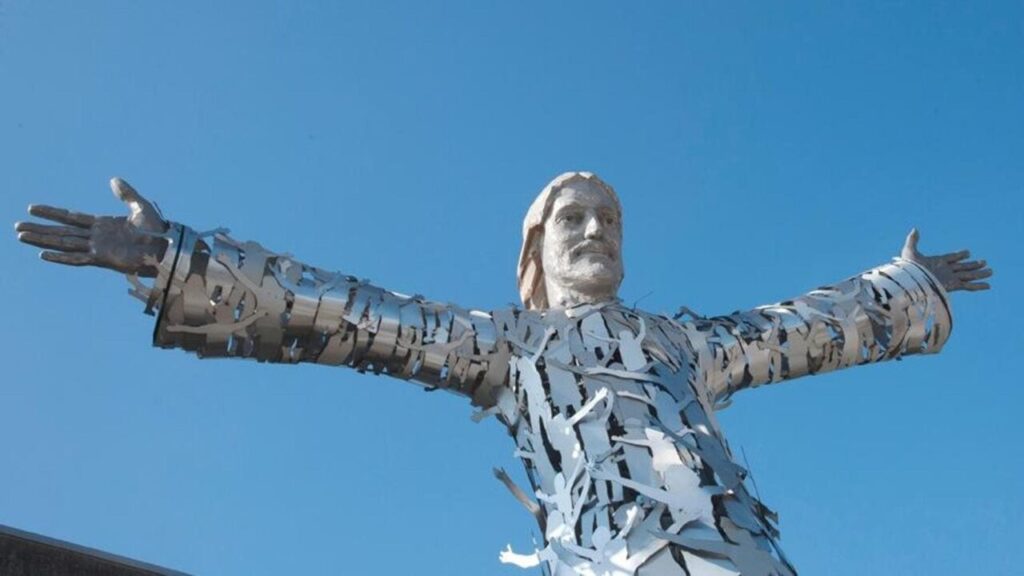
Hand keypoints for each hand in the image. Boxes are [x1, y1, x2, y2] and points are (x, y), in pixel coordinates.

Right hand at [15, 178, 169, 276]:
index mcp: (103, 224)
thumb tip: (113, 179)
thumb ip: (126, 193)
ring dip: (42, 240)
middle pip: (61, 231)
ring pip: (63, 243)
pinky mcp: (102, 259)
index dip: (52, 213)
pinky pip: (76, 259)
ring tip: (21, 237)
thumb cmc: (157, 229)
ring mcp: (97, 248)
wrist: (167, 247)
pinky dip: (60, 257)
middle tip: (18, 226)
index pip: (71, 217)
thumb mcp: (140, 206)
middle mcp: (96, 236)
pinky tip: (43, 254)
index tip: (33, 208)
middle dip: (40, 228)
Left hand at [901, 228, 991, 292]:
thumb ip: (913, 240)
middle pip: (963, 267)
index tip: (967, 253)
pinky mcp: (952, 286)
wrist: (910, 282)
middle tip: (984, 262)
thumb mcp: (909, 252)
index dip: (959, 255)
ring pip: (968, 275)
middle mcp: (945, 271)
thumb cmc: (908, 269)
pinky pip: (968, 286)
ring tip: (991, 271)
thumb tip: (915, 229)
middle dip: (973, 265)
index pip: (951, 258)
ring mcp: (950, 278)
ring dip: (979, 274)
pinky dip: (978, 286)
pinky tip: (988, 285)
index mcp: (937, 262)